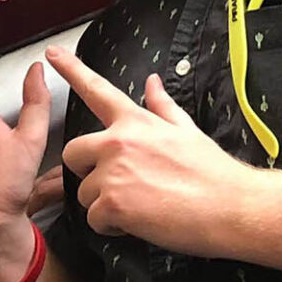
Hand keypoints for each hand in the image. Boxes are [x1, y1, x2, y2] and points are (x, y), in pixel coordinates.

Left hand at [48, 45, 254, 255]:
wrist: (231, 207)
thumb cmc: (213, 172)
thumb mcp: (187, 131)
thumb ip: (162, 107)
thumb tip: (152, 82)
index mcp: (136, 122)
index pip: (97, 90)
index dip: (72, 70)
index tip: (51, 54)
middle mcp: (118, 142)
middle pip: (73, 152)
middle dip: (87, 170)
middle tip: (117, 185)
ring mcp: (113, 172)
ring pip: (84, 192)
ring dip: (104, 204)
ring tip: (140, 208)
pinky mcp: (112, 203)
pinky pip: (93, 218)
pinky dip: (111, 227)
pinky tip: (137, 224)